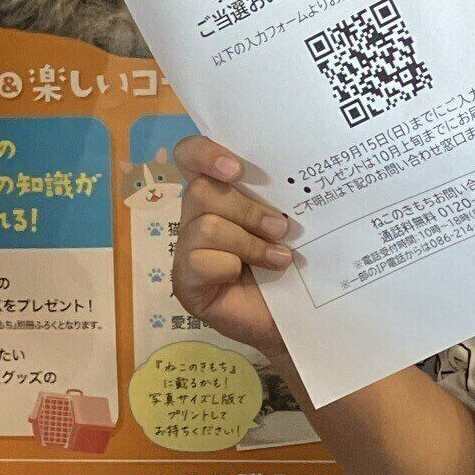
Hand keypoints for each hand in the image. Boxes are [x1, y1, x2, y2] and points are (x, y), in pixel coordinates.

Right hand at [171, 135, 294, 362]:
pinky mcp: (184, 281)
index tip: (236, 169)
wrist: (290, 321)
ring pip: (206, 226)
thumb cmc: (286, 268)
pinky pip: (199, 260)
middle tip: (282, 228)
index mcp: (218, 192)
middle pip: (201, 190)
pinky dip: (230, 266)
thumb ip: (275, 200)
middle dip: (247, 210)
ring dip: (250, 243)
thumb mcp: (283, 226)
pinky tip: (246, 278)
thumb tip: (290, 181)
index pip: (190, 154)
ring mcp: (187, 250)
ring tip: (280, 259)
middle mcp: (195, 216)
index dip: (205, 152)